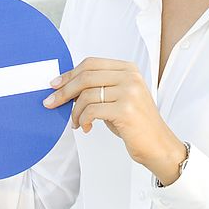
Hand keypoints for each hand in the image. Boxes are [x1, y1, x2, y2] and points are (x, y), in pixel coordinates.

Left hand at [42, 57, 187, 184]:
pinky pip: (91, 111)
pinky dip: (83, 120)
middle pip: (86, 77)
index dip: (70, 74)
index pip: (91, 64)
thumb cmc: (135, 123)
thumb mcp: (118, 98)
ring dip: (75, 111)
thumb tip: (65, 86)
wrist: (157, 145)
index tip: (55, 85)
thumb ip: (99, 87)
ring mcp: (129, 92)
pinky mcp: (126, 110)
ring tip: (77, 122)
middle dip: (64, 91)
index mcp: (128, 69)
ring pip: (86, 95)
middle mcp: (131, 77)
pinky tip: (86, 127)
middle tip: (51, 103)